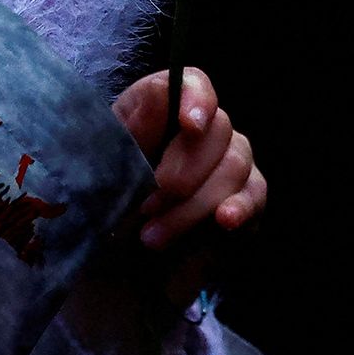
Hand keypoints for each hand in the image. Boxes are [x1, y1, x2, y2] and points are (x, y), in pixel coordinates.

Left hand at [114, 66, 264, 307]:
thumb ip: (132, 131)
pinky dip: (240, 208)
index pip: (192, 83)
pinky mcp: (244, 200)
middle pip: (218, 129)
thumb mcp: (99, 168)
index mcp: (159, 110)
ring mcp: (227, 163)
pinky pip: (255, 195)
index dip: (196, 99)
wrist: (108, 271)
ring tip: (153, 237)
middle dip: (183, 172)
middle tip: (147, 205)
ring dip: (194, 204)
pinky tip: (224, 222)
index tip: (189, 125)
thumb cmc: (98, 208)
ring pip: (236, 165)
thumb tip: (159, 92)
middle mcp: (200, 130)